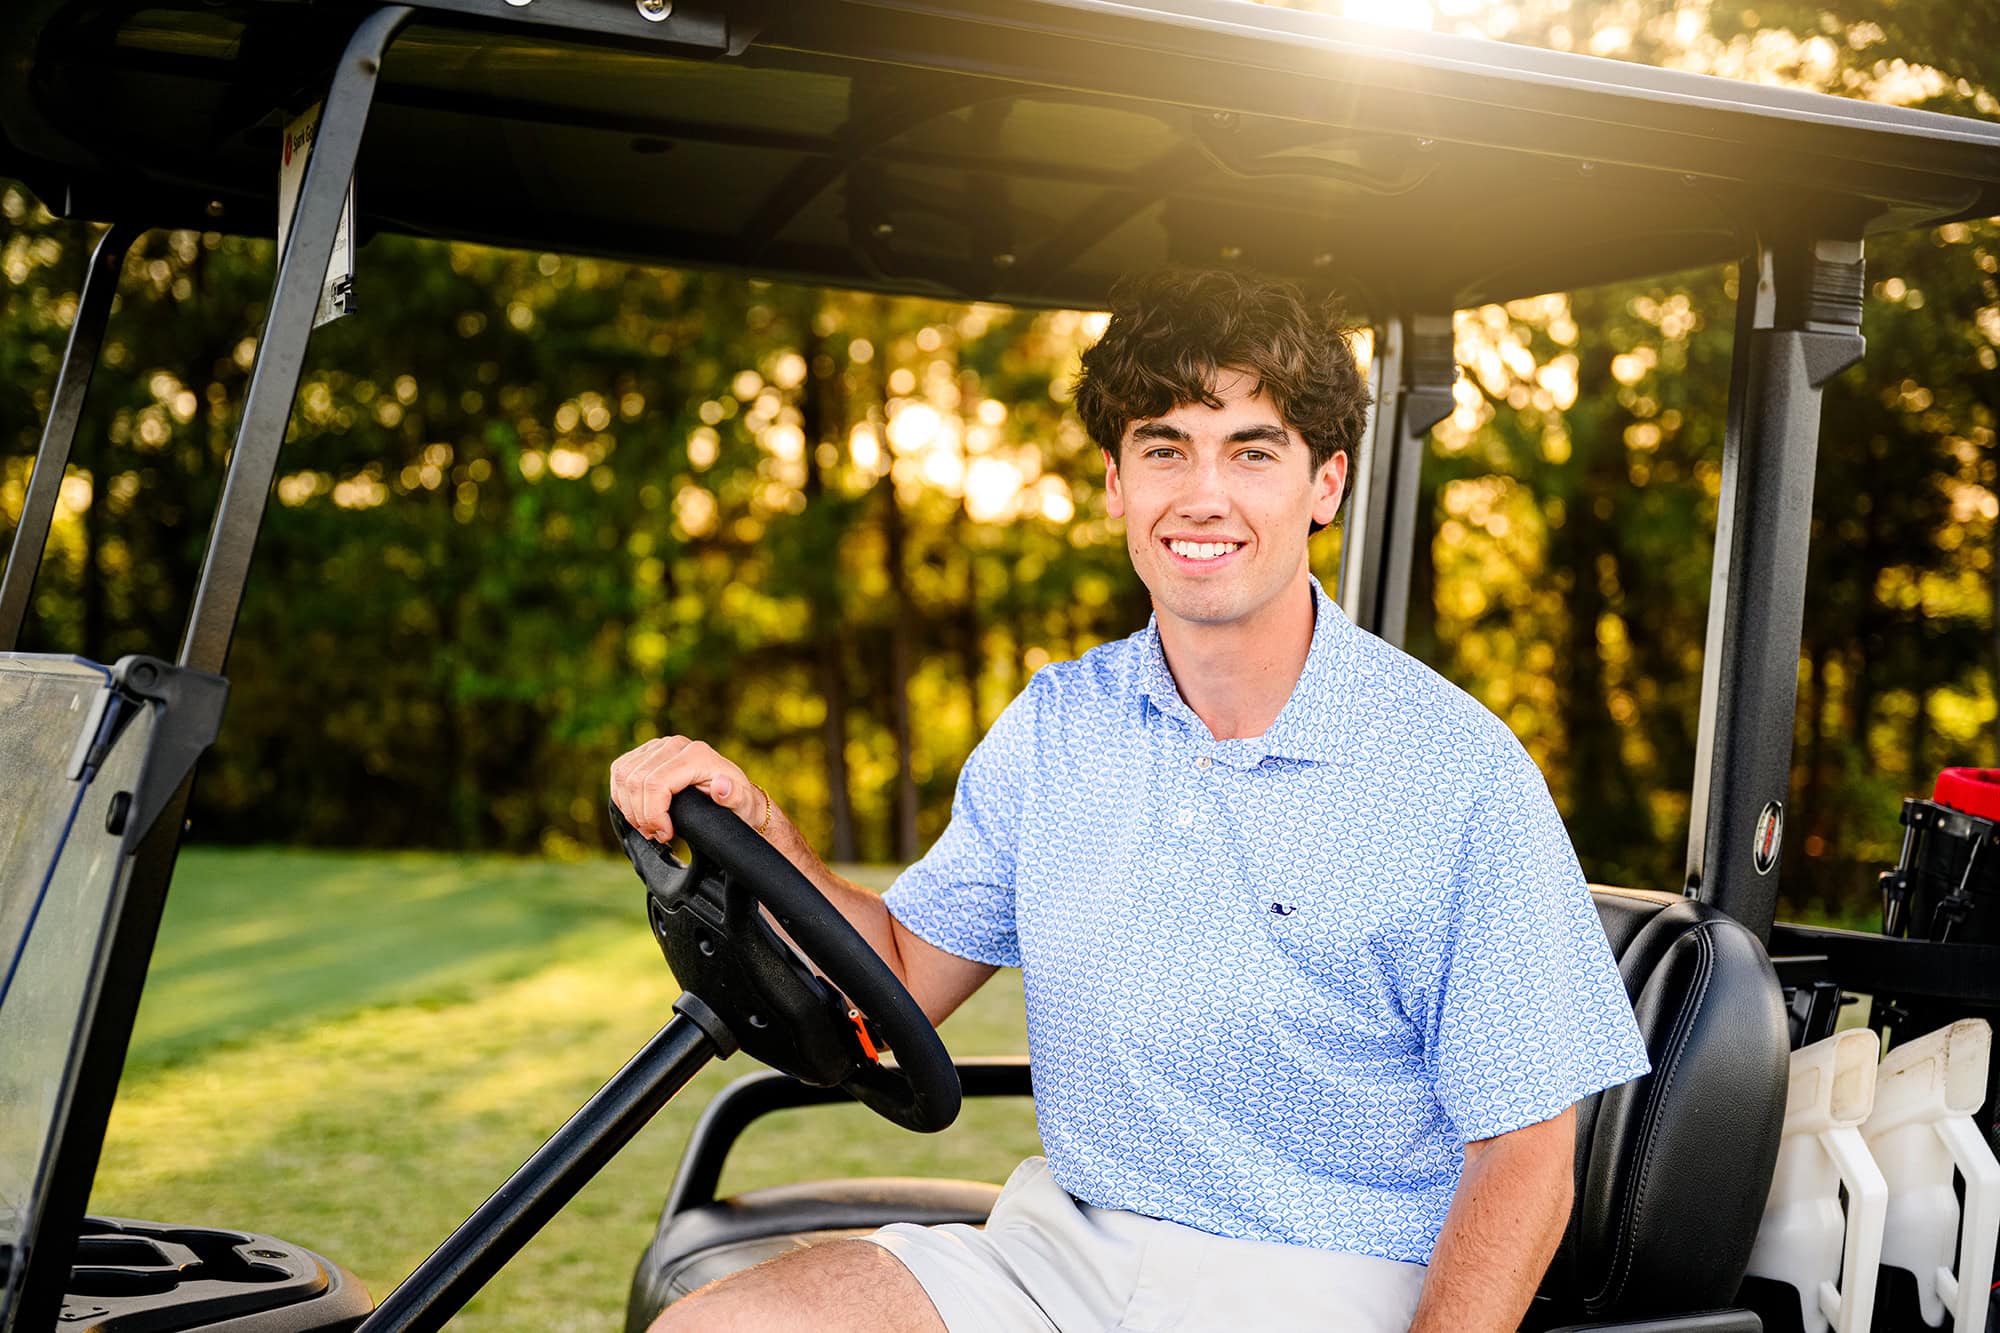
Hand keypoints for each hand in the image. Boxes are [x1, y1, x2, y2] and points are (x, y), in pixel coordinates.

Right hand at [609, 736, 771, 843]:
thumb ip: (734, 797)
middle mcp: (675, 745)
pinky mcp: (645, 752)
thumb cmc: (736, 801)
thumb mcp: (742, 804)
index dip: (653, 814)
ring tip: (649, 827)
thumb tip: (722, 786)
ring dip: (630, 808)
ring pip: (623, 776)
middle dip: (640, 815)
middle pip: (635, 781)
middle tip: (656, 834)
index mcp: (697, 755)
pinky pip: (619, 772)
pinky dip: (622, 797)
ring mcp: (658, 746)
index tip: (665, 834)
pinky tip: (639, 812)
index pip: (656, 784)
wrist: (731, 792)